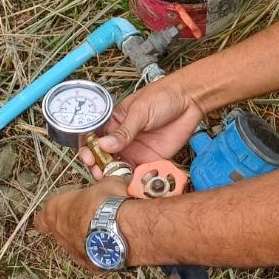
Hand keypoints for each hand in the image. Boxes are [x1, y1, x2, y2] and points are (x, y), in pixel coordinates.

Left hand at [33, 177, 131, 270]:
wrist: (120, 228)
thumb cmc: (107, 203)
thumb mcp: (105, 183)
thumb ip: (99, 186)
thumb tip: (106, 184)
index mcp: (56, 209)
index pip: (42, 217)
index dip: (53, 212)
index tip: (62, 207)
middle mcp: (60, 232)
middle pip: (61, 230)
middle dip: (76, 222)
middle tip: (92, 213)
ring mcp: (73, 250)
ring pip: (76, 243)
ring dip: (89, 236)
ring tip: (107, 226)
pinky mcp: (89, 263)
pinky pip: (92, 254)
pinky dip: (101, 248)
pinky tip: (113, 239)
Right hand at [80, 74, 204, 178]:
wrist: (190, 100)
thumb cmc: (164, 96)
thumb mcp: (141, 111)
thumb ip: (124, 130)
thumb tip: (103, 145)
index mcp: (116, 123)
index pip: (96, 138)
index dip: (89, 149)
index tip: (88, 157)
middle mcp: (123, 139)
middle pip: (104, 157)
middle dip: (97, 166)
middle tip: (97, 171)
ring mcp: (135, 150)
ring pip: (118, 168)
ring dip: (112, 176)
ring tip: (111, 178)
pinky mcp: (150, 160)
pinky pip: (137, 174)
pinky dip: (131, 180)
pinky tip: (128, 183)